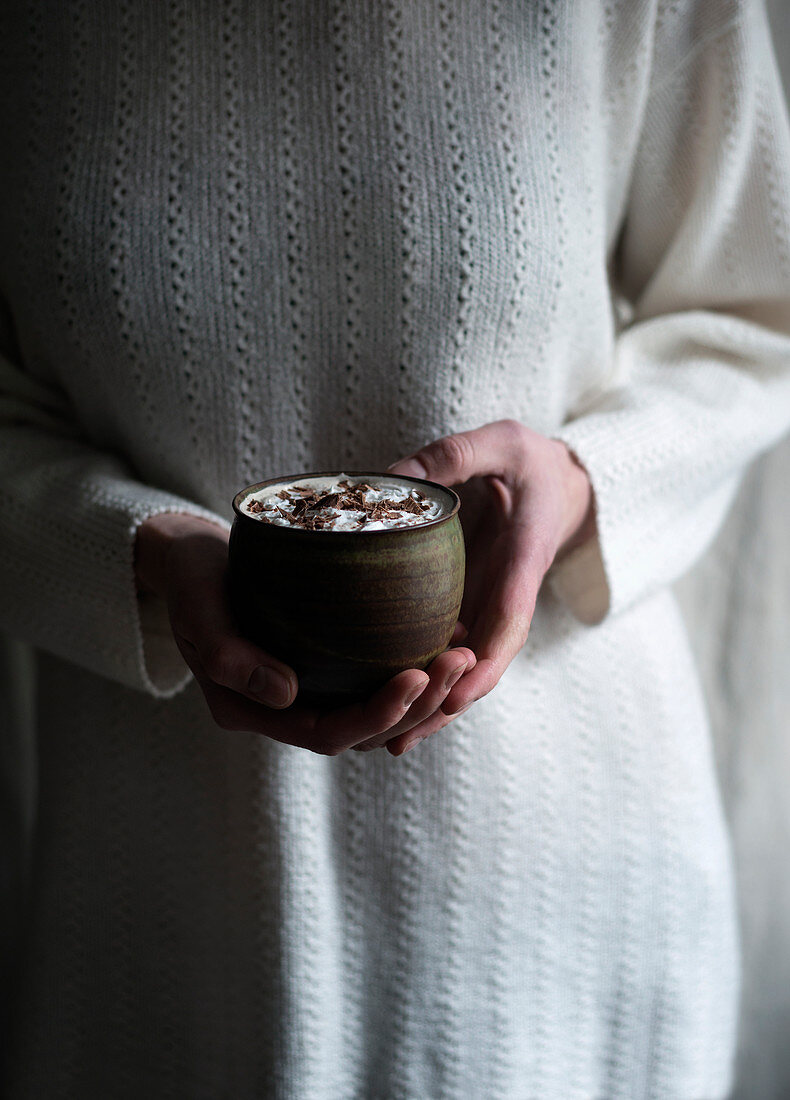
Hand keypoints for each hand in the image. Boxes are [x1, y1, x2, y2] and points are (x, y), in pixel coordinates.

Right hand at [133, 513, 474, 753]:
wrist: (190, 558)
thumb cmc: (191, 580)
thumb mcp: (197, 609)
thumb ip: (227, 654)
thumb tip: (286, 693)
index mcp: (254, 709)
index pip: (328, 732)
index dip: (376, 714)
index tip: (417, 676)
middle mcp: (287, 707)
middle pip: (364, 728)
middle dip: (418, 704)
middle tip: (460, 660)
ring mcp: (309, 685)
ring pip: (377, 706)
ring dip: (426, 689)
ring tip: (465, 651)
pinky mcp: (327, 659)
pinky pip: (374, 673)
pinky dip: (413, 661)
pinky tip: (449, 632)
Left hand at [382, 419, 595, 754]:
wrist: (555, 481)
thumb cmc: (528, 460)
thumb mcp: (501, 442)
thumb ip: (454, 455)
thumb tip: (392, 478)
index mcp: (522, 560)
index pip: (508, 622)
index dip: (484, 663)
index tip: (455, 694)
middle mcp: (507, 594)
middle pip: (485, 663)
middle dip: (450, 703)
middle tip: (401, 736)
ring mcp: (488, 605)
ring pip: (467, 666)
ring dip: (435, 705)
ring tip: (387, 739)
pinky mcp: (471, 606)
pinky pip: (452, 648)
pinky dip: (426, 678)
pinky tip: (386, 701)